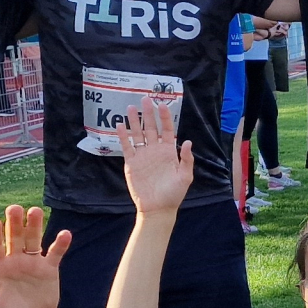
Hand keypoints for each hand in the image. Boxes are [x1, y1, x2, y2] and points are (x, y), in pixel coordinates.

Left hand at [0, 205, 71, 307]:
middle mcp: (15, 259)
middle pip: (14, 237)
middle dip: (14, 223)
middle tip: (14, 208)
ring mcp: (32, 261)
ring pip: (33, 239)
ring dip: (34, 225)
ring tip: (35, 211)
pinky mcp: (49, 268)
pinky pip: (55, 253)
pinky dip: (60, 244)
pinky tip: (65, 234)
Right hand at [117, 98, 192, 213]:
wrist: (157, 208)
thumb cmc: (173, 194)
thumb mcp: (185, 177)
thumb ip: (186, 159)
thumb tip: (188, 141)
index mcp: (169, 152)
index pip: (167, 130)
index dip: (165, 117)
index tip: (162, 104)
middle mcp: (155, 150)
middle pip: (151, 128)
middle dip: (148, 114)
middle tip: (144, 99)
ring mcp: (143, 156)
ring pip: (138, 134)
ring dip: (134, 121)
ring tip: (129, 107)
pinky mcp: (132, 163)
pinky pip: (127, 147)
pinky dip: (123, 136)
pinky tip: (119, 125)